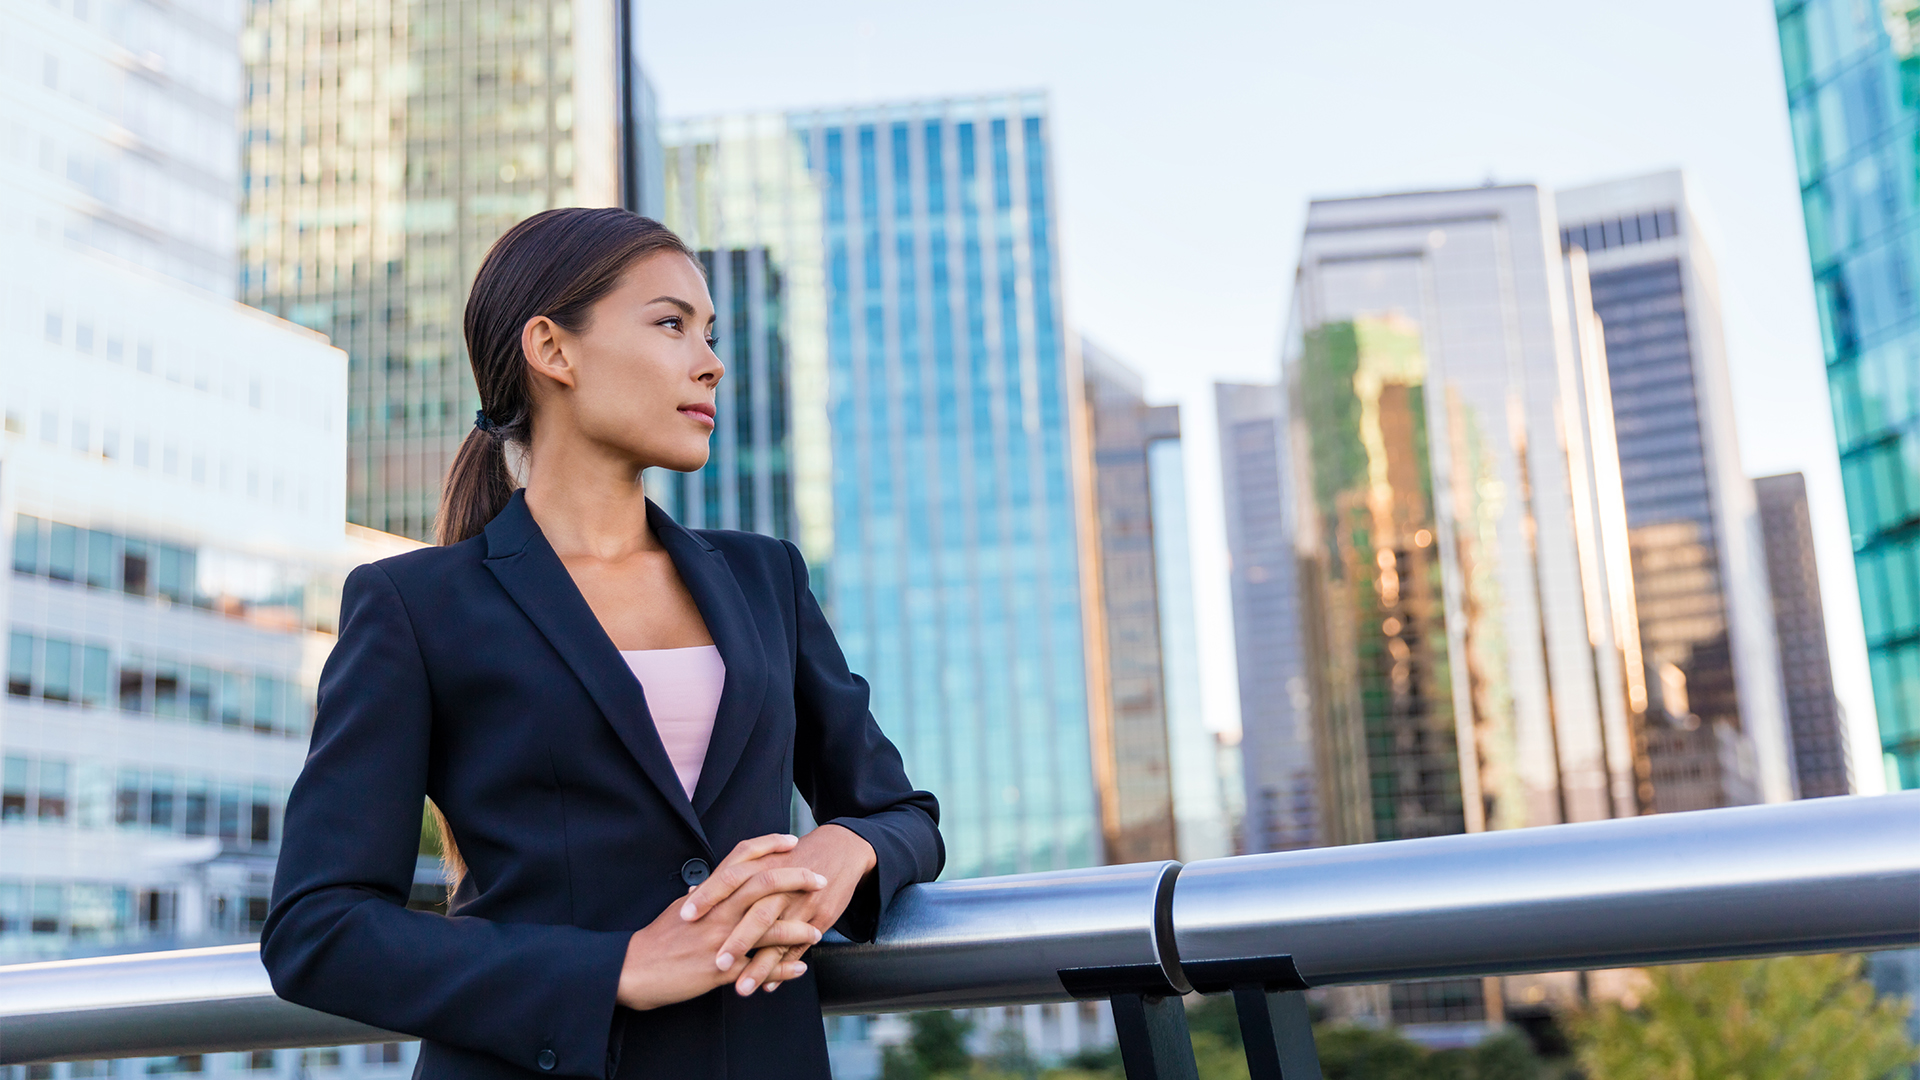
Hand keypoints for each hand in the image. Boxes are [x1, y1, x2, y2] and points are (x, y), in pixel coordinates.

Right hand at [615, 834, 826, 1010]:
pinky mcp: (718, 970)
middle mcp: (717, 911)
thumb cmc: (658, 939)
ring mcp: (719, 940)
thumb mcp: (681, 908)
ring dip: (797, 928)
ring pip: (767, 926)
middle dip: (796, 879)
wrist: (632, 969)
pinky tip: (799, 968)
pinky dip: (782, 968)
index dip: (769, 846)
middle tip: (820, 879)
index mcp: (708, 894)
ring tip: (817, 930)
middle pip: (763, 884)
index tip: (792, 841)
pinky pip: (758, 968)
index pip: (741, 858)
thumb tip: (711, 884)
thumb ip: (703, 896)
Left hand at [680, 824, 876, 995]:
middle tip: (716, 963)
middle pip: (757, 912)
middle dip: (736, 939)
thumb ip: (730, 878)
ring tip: (741, 988)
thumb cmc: (793, 856)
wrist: (839, 849)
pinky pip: (799, 947)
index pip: (729, 879)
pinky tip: (767, 985)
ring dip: (760, 965)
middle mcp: (781, 886)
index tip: (685, 916)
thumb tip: (691, 893)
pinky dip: (782, 968)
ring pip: (779, 936)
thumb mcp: (763, 858)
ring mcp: (801, 903)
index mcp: (762, 866)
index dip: (708, 897)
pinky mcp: (819, 918)